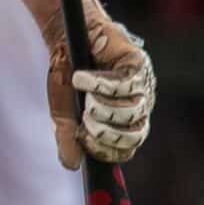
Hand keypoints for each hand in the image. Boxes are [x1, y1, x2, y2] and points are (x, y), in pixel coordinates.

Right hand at [43, 0, 154, 167]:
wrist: (66, 40)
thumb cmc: (67, 76)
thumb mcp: (63, 112)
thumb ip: (68, 138)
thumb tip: (71, 165)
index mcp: (122, 121)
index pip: (126, 148)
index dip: (107, 149)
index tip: (85, 140)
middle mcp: (137, 106)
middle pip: (134, 134)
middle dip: (106, 131)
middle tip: (86, 119)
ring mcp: (140, 86)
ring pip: (130, 111)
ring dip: (101, 107)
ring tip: (84, 95)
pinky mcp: (137, 64)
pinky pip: (124, 84)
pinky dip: (98, 83)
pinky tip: (81, 77)